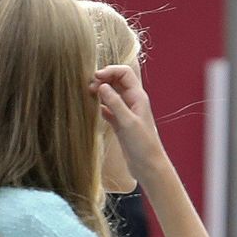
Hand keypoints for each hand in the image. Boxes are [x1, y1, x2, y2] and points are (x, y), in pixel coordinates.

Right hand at [91, 65, 169, 185]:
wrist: (148, 166)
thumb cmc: (142, 145)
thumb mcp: (127, 122)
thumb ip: (115, 103)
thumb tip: (102, 85)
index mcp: (138, 97)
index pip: (124, 73)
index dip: (109, 71)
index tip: (95, 78)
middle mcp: (133, 101)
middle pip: (116, 81)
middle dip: (103, 79)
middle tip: (89, 88)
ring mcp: (126, 112)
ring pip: (111, 94)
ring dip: (100, 91)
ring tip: (88, 95)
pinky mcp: (120, 123)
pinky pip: (108, 108)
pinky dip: (100, 105)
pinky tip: (92, 108)